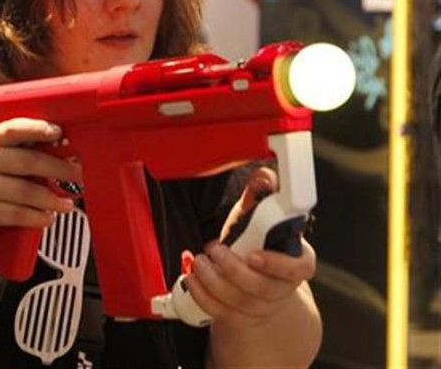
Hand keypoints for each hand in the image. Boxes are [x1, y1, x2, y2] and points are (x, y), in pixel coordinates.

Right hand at [0, 118, 78, 240]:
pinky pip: (18, 214)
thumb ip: (23, 152)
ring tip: (66, 202)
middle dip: (59, 168)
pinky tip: (48, 217)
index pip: (13, 129)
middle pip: (28, 162)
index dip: (36, 128)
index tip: (58, 131)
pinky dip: (38, 217)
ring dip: (52, 198)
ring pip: (26, 191)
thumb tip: (64, 153)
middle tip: (78, 173)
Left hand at [184, 167, 316, 326]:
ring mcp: (261, 305)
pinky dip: (202, 294)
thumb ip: (262, 195)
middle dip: (233, 270)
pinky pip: (220, 311)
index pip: (299, 268)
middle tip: (215, 250)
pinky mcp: (239, 315)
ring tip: (199, 261)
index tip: (254, 255)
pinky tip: (192, 277)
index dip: (278, 265)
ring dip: (213, 281)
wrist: (254, 276)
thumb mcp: (260, 216)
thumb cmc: (260, 243)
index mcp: (295, 260)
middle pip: (262, 288)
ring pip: (239, 301)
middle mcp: (281, 287)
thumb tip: (263, 177)